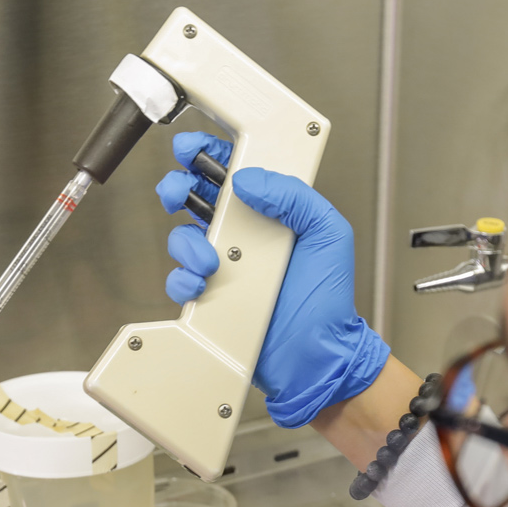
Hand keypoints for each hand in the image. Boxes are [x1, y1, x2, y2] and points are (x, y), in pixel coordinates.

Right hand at [157, 131, 389, 428]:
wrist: (317, 357)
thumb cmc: (328, 302)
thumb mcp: (328, 233)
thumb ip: (295, 196)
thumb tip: (249, 179)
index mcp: (272, 215)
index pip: (235, 173)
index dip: (209, 155)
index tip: (192, 150)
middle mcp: (245, 237)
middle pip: (196, 199)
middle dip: (178, 187)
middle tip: (179, 191)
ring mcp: (226, 268)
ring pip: (183, 238)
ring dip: (187, 242)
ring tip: (212, 261)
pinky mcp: (210, 298)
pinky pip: (179, 281)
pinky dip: (183, 280)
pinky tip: (202, 284)